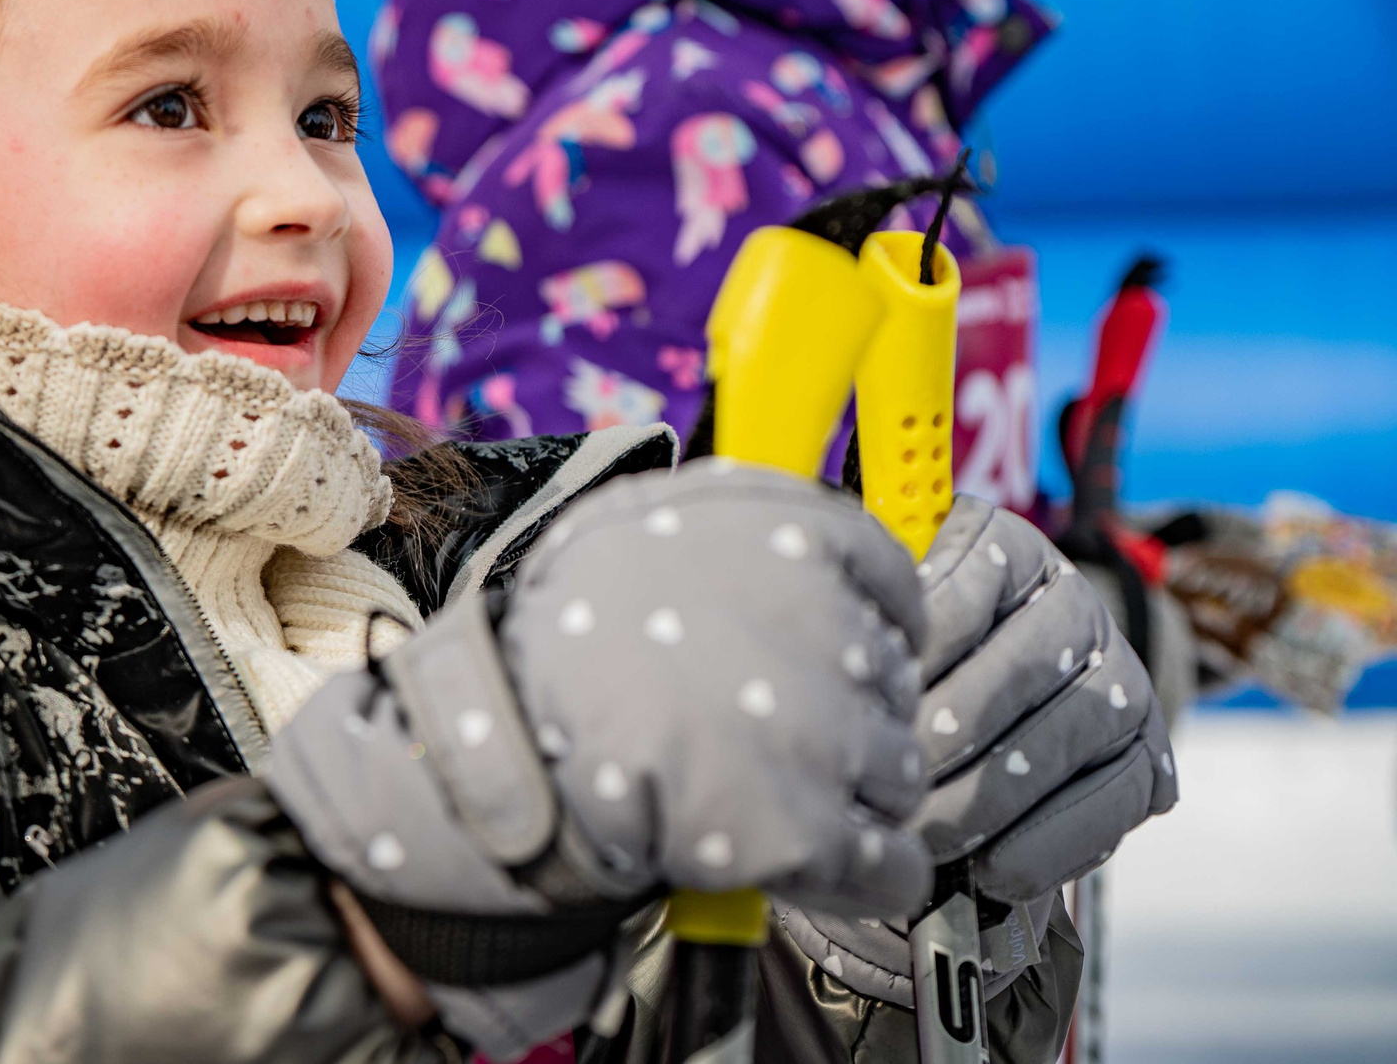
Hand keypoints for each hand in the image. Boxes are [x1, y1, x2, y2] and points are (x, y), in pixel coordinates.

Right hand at [496, 462, 931, 915]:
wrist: (501, 742)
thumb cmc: (566, 636)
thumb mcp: (640, 526)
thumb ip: (738, 526)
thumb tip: (812, 553)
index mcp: (789, 534)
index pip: (893, 587)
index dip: (864, 630)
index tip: (827, 656)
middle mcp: (826, 623)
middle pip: (895, 684)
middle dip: (848, 712)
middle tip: (769, 729)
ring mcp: (823, 734)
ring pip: (901, 773)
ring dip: (853, 791)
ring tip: (770, 790)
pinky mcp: (809, 833)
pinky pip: (892, 865)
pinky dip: (864, 875)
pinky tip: (810, 858)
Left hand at [777, 497, 1178, 1007]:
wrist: (959, 752)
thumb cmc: (885, 679)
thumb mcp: (862, 633)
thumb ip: (850, 620)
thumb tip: (807, 622)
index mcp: (1000, 548)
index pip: (962, 585)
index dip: (914, 649)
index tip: (861, 698)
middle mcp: (1073, 601)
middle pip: (1012, 670)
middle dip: (941, 738)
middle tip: (881, 785)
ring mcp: (1120, 679)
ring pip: (1059, 735)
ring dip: (985, 796)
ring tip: (918, 835)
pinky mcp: (1148, 757)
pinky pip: (1106, 801)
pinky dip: (1045, 842)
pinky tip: (988, 870)